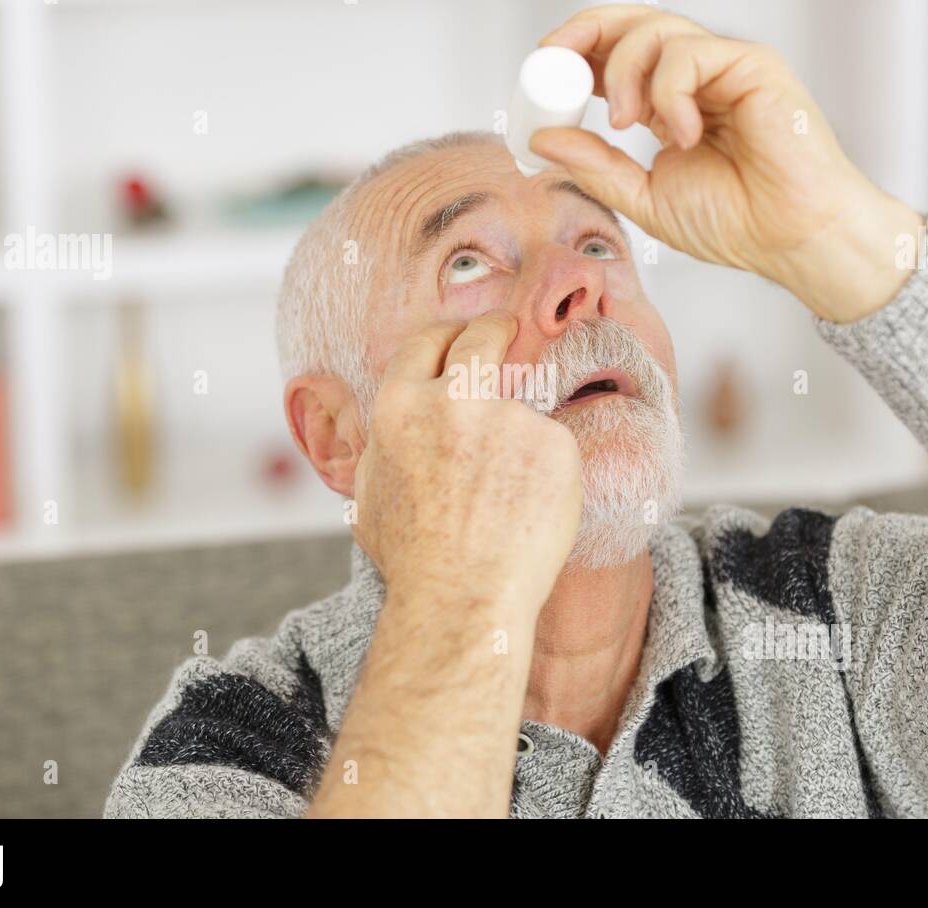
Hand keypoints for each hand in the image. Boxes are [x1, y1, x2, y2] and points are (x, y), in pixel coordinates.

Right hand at [353, 311, 582, 621]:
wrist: (462, 598)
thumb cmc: (413, 560)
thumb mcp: (372, 492)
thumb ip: (386, 447)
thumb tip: (396, 425)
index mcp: (400, 406)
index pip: (428, 341)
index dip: (448, 336)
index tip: (465, 336)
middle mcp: (452, 400)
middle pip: (483, 336)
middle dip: (497, 329)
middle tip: (508, 334)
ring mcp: (509, 417)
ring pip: (521, 407)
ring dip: (519, 435)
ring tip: (507, 497)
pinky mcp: (554, 442)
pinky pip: (553, 447)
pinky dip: (548, 473)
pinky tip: (531, 513)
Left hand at [530, 5, 923, 321]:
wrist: (792, 241)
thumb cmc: (738, 223)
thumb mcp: (644, 198)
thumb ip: (595, 166)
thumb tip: (541, 139)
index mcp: (668, 104)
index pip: (613, 57)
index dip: (573, 55)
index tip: (540, 74)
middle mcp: (695, 79)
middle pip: (631, 23)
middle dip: (583, 32)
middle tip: (554, 61)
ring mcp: (724, 68)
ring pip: (656, 30)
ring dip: (623, 72)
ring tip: (624, 124)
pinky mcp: (752, 66)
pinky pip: (691, 54)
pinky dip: (671, 92)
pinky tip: (683, 134)